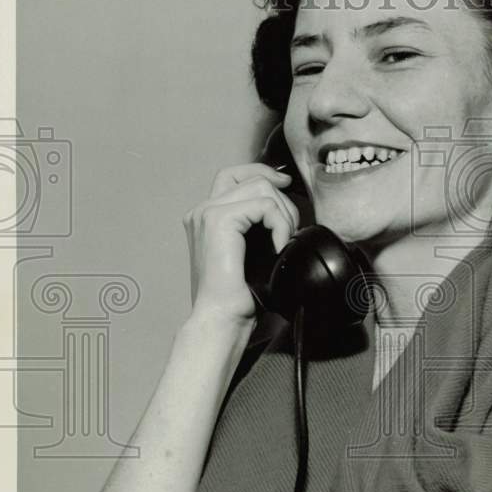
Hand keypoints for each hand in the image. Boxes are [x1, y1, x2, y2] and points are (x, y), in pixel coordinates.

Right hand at [183, 163, 299, 324]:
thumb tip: (287, 209)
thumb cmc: (237, 296)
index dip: (264, 173)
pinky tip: (278, 247)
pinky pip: (264, 205)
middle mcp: (202, 211)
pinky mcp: (218, 220)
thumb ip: (259, 226)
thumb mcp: (253, 252)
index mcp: (207, 217)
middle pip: (252, 177)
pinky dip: (280, 224)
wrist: (221, 318)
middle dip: (281, 199)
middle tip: (289, 230)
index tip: (285, 185)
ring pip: (260, 187)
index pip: (236, 175)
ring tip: (282, 241)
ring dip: (283, 213)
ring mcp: (207, 213)